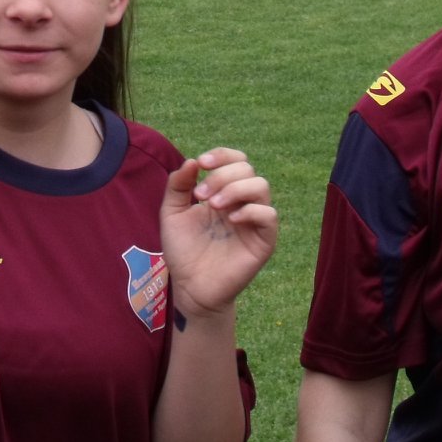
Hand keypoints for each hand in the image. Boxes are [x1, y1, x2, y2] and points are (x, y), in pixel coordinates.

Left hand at [159, 148, 275, 321]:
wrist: (189, 286)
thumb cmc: (183, 250)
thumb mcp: (172, 212)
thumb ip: (178, 185)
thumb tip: (192, 161)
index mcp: (223, 192)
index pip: (235, 161)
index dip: (221, 155)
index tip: (201, 164)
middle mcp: (242, 203)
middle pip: (247, 169)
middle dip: (221, 175)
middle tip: (200, 196)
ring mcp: (254, 221)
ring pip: (261, 185)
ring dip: (235, 188)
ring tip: (213, 205)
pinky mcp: (264, 241)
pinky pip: (269, 215)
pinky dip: (251, 210)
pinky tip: (231, 219)